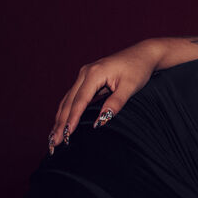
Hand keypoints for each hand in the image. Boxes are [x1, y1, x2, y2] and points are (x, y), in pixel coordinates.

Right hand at [48, 39, 162, 153]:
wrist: (144, 54)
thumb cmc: (139, 69)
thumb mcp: (130, 87)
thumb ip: (115, 103)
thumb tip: (100, 122)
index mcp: (94, 73)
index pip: (80, 101)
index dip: (72, 119)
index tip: (66, 135)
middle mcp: (85, 73)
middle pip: (69, 102)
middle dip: (60, 123)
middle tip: (54, 143)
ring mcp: (85, 75)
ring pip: (68, 100)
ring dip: (60, 119)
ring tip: (54, 138)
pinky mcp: (87, 79)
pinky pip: (73, 97)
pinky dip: (67, 111)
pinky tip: (62, 123)